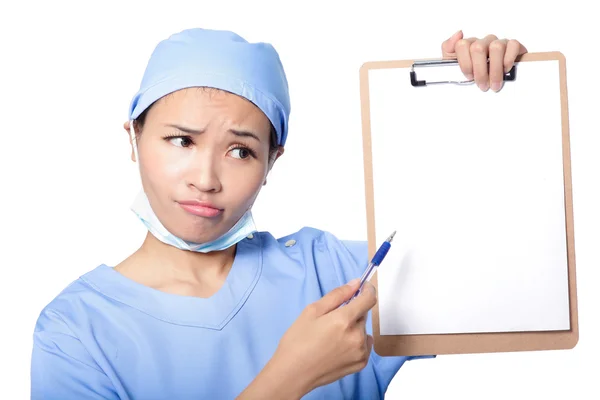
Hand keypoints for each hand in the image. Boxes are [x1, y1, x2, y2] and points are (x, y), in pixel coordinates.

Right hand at [269, 279, 376, 395]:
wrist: (293, 373)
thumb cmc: (297, 342)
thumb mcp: (312, 311)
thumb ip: (337, 295)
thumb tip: (355, 284)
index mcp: (344, 320)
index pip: (369, 299)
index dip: (367, 290)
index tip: (362, 288)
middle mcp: (356, 336)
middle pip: (362, 315)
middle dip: (351, 312)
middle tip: (331, 320)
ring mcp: (360, 352)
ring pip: (363, 330)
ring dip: (353, 328)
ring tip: (332, 337)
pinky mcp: (360, 363)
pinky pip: (364, 345)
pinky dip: (355, 342)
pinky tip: (338, 347)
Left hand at [441, 30, 527, 91]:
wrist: (496, 78)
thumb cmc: (474, 72)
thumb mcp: (454, 63)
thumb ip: (448, 49)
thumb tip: (458, 34)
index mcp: (469, 45)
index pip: (462, 45)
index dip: (465, 63)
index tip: (469, 77)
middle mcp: (483, 41)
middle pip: (478, 48)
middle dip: (480, 71)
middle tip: (482, 85)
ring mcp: (498, 42)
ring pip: (496, 48)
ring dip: (495, 70)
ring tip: (494, 84)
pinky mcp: (513, 45)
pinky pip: (513, 45)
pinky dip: (508, 60)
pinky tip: (506, 70)